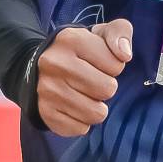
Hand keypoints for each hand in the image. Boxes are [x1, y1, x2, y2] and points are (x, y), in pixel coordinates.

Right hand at [33, 18, 132, 136]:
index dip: (113, 66)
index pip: (116, 65)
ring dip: (96, 106)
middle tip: (93, 81)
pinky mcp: (45, 113)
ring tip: (85, 94)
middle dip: (106, 87)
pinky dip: (82, 121)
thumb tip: (125, 55)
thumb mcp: (100, 33)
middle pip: (107, 89)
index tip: (99, 64)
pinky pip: (81, 128)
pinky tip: (73, 107)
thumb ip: (120, 33)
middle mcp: (55, 64)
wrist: (37, 68)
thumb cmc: (79, 52)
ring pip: (96, 113)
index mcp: (70, 39)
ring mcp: (47, 90)